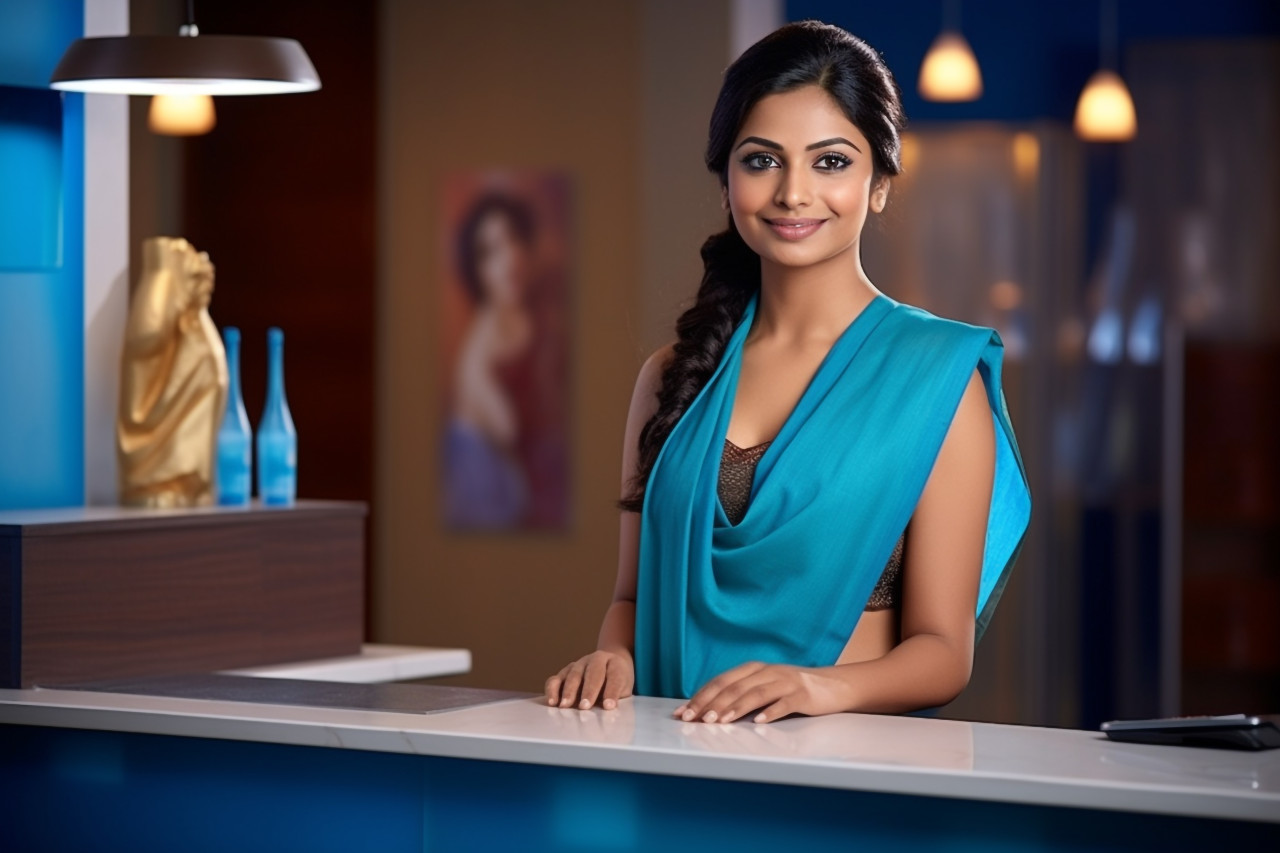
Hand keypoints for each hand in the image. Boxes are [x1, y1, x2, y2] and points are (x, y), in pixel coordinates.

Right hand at [544, 649, 633, 710]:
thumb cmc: (617, 683)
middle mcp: (596, 660)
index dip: (612, 692)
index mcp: (615, 664)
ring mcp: (579, 664)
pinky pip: (555, 679)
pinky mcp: (565, 672)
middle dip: (588, 691)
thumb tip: (608, 711)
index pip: (615, 677)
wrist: (608, 665)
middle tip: (585, 707)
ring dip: (568, 691)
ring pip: (573, 675)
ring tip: (565, 706)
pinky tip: (552, 702)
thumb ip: (617, 698)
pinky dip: (552, 690)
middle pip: (592, 673)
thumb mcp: (624, 689)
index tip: (609, 706)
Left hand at [674, 662, 851, 723]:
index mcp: (752, 669)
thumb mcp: (762, 688)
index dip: (700, 697)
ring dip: (735, 708)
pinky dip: (771, 712)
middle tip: (697, 719)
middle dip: (712, 704)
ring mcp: (785, 681)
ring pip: (755, 693)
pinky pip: (784, 703)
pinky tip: (759, 722)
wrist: (831, 686)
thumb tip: (706, 713)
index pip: (720, 682)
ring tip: (720, 721)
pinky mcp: (802, 694)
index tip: (684, 713)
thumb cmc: (790, 690)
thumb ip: (739, 697)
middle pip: (733, 687)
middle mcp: (766, 672)